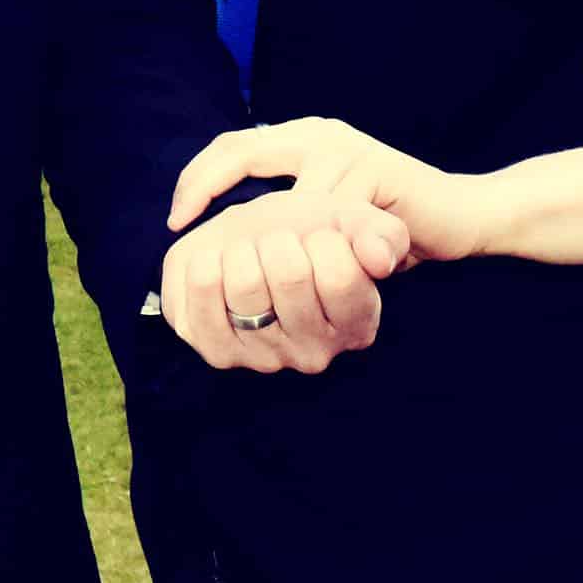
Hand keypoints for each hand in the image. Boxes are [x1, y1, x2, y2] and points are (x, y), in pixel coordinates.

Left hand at [156, 187, 394, 373]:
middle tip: (277, 244)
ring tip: (248, 254)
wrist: (250, 242)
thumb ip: (381, 236)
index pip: (340, 276)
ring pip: (245, 285)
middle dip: (279, 240)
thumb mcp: (351, 224)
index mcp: (356, 325)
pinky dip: (204, 263)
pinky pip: (201, 295)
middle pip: (290, 276)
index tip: (315, 238)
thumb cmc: (308, 234)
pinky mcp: (216, 351)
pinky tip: (216, 263)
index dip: (323, 240)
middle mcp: (313, 353)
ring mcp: (263, 359)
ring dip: (242, 250)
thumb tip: (380, 260)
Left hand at [170, 115, 491, 267]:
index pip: (230, 146)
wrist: (457, 217)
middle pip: (241, 150)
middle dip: (206, 192)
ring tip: (251, 267)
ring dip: (265, 235)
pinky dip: (312, 247)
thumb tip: (216, 243)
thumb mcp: (320, 213)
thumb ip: (279, 215)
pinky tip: (305, 271)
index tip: (176, 221)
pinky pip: (328, 215)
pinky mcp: (378, 175)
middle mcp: (320, 134)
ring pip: (284, 195)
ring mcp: (350, 151)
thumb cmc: (380, 222)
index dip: (196, 180)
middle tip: (189, 231)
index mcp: (302, 138)